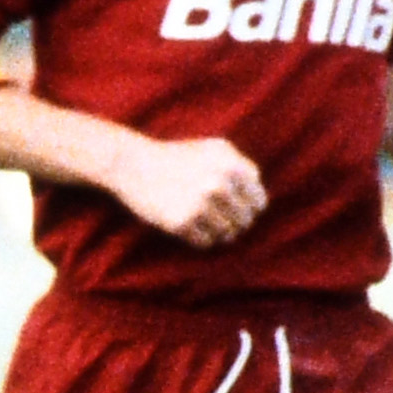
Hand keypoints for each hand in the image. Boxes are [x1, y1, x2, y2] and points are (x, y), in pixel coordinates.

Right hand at [109, 134, 266, 248]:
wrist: (133, 164)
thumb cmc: (178, 157)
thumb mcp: (216, 149)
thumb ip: (244, 167)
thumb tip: (258, 197)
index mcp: (232, 166)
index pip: (258, 203)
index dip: (249, 209)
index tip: (235, 209)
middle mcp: (219, 185)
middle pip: (245, 221)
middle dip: (234, 223)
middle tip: (218, 219)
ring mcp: (200, 205)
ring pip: (227, 234)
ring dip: (218, 233)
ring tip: (205, 224)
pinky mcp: (181, 223)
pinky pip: (205, 243)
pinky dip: (201, 239)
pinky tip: (190, 227)